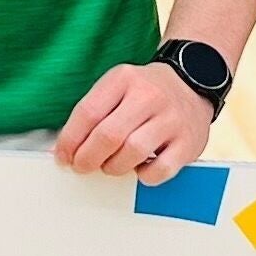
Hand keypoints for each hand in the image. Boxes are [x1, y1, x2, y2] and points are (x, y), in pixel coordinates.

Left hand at [54, 62, 212, 183]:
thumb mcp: (117, 87)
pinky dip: (144, 176)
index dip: (70, 140)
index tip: (63, 156)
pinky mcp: (189, 142)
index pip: (88, 112)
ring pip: (133, 152)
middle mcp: (149, 96)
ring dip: (114, 167)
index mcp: (124, 78)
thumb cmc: (146, 92)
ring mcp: (171, 119)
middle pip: (108, 135)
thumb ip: (93, 113)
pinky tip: (139, 168)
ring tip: (110, 165)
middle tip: (82, 166)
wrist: (192, 83)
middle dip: (88, 158)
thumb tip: (65, 149)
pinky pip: (160, 169)